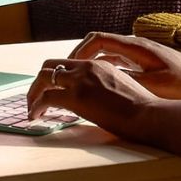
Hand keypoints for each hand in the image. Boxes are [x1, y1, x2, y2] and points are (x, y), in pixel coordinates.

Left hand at [25, 54, 158, 139]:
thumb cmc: (142, 108)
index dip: (55, 76)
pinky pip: (45, 97)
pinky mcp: (75, 96)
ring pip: (43, 78)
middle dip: (39, 81)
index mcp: (99, 64)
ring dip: (33, 94)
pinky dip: (36, 107)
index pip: (68, 63)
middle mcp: (87, 67)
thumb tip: (96, 99)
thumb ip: (105, 87)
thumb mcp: (122, 87)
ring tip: (32, 109)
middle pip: (50, 65)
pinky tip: (36, 117)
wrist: (148, 114)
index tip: (51, 89)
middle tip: (35, 97)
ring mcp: (80, 80)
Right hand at [63, 31, 180, 100]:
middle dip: (80, 56)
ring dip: (92, 63)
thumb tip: (100, 80)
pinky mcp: (146, 61)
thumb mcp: (153, 85)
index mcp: (135, 47)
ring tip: (79, 80)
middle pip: (99, 43)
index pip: (98, 40)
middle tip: (68, 73)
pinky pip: (118, 60)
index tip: (69, 66)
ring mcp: (141, 52)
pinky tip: (101, 84)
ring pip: (108, 52)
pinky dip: (104, 68)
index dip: (79, 51)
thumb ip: (126, 80)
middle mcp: (136, 45)